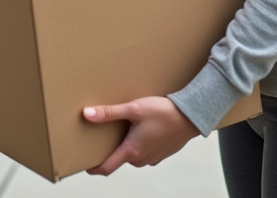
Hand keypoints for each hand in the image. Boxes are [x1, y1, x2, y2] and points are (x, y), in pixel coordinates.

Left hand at [82, 96, 199, 175]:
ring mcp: (153, 158)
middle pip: (119, 158)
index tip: (84, 164)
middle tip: (107, 132)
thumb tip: (87, 114)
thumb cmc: (164, 112)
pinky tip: (143, 128)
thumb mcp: (134, 108)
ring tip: (126, 127)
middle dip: (112, 148)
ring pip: (133, 155)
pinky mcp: (161, 154)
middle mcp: (141, 159)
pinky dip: (140, 143)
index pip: (107, 168)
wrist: (192, 115)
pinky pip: (145, 152)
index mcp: (132, 151)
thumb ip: (109, 113)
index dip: (93, 168)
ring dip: (128, 144)